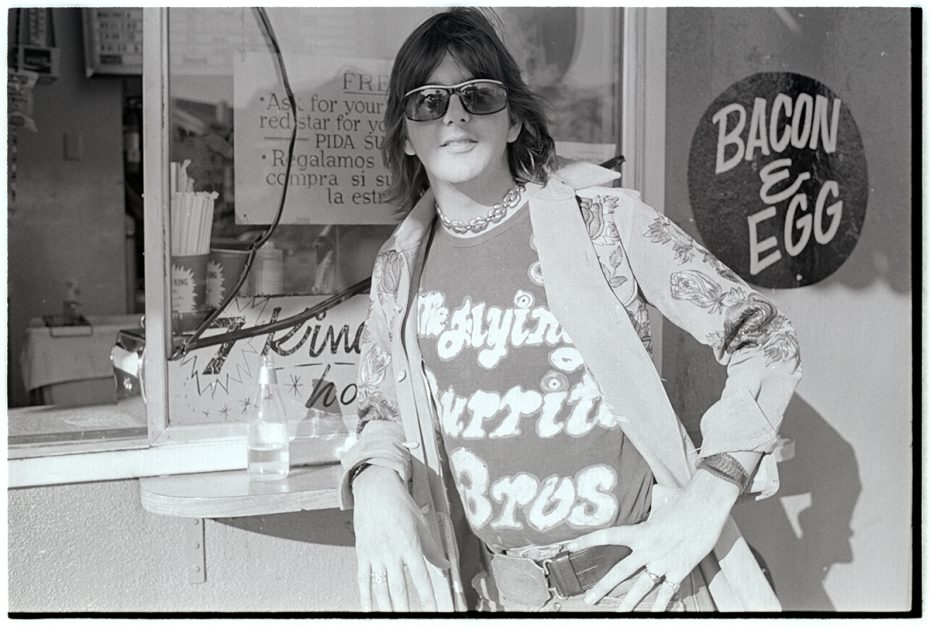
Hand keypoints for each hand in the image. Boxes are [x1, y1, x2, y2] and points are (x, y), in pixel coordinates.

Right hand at [352, 465, 449, 611]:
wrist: (375, 489)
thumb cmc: (400, 505)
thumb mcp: (421, 524)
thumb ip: (433, 549)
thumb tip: (446, 565)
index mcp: (409, 544)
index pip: (421, 577)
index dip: (427, 597)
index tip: (433, 611)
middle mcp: (392, 551)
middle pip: (399, 588)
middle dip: (406, 609)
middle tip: (411, 621)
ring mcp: (375, 554)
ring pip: (381, 588)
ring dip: (387, 607)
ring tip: (392, 620)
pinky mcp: (362, 553)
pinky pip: (363, 580)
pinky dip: (366, 598)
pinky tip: (370, 611)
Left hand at [563, 471, 739, 611]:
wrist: (706, 505)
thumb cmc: (682, 499)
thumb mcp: (659, 500)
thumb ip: (650, 506)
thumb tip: (650, 494)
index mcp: (640, 531)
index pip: (607, 536)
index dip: (587, 542)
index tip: (570, 547)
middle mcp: (648, 549)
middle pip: (621, 571)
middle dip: (603, 587)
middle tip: (589, 599)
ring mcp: (664, 561)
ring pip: (642, 587)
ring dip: (629, 603)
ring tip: (617, 614)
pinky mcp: (680, 570)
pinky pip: (667, 592)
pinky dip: (661, 605)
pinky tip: (652, 615)